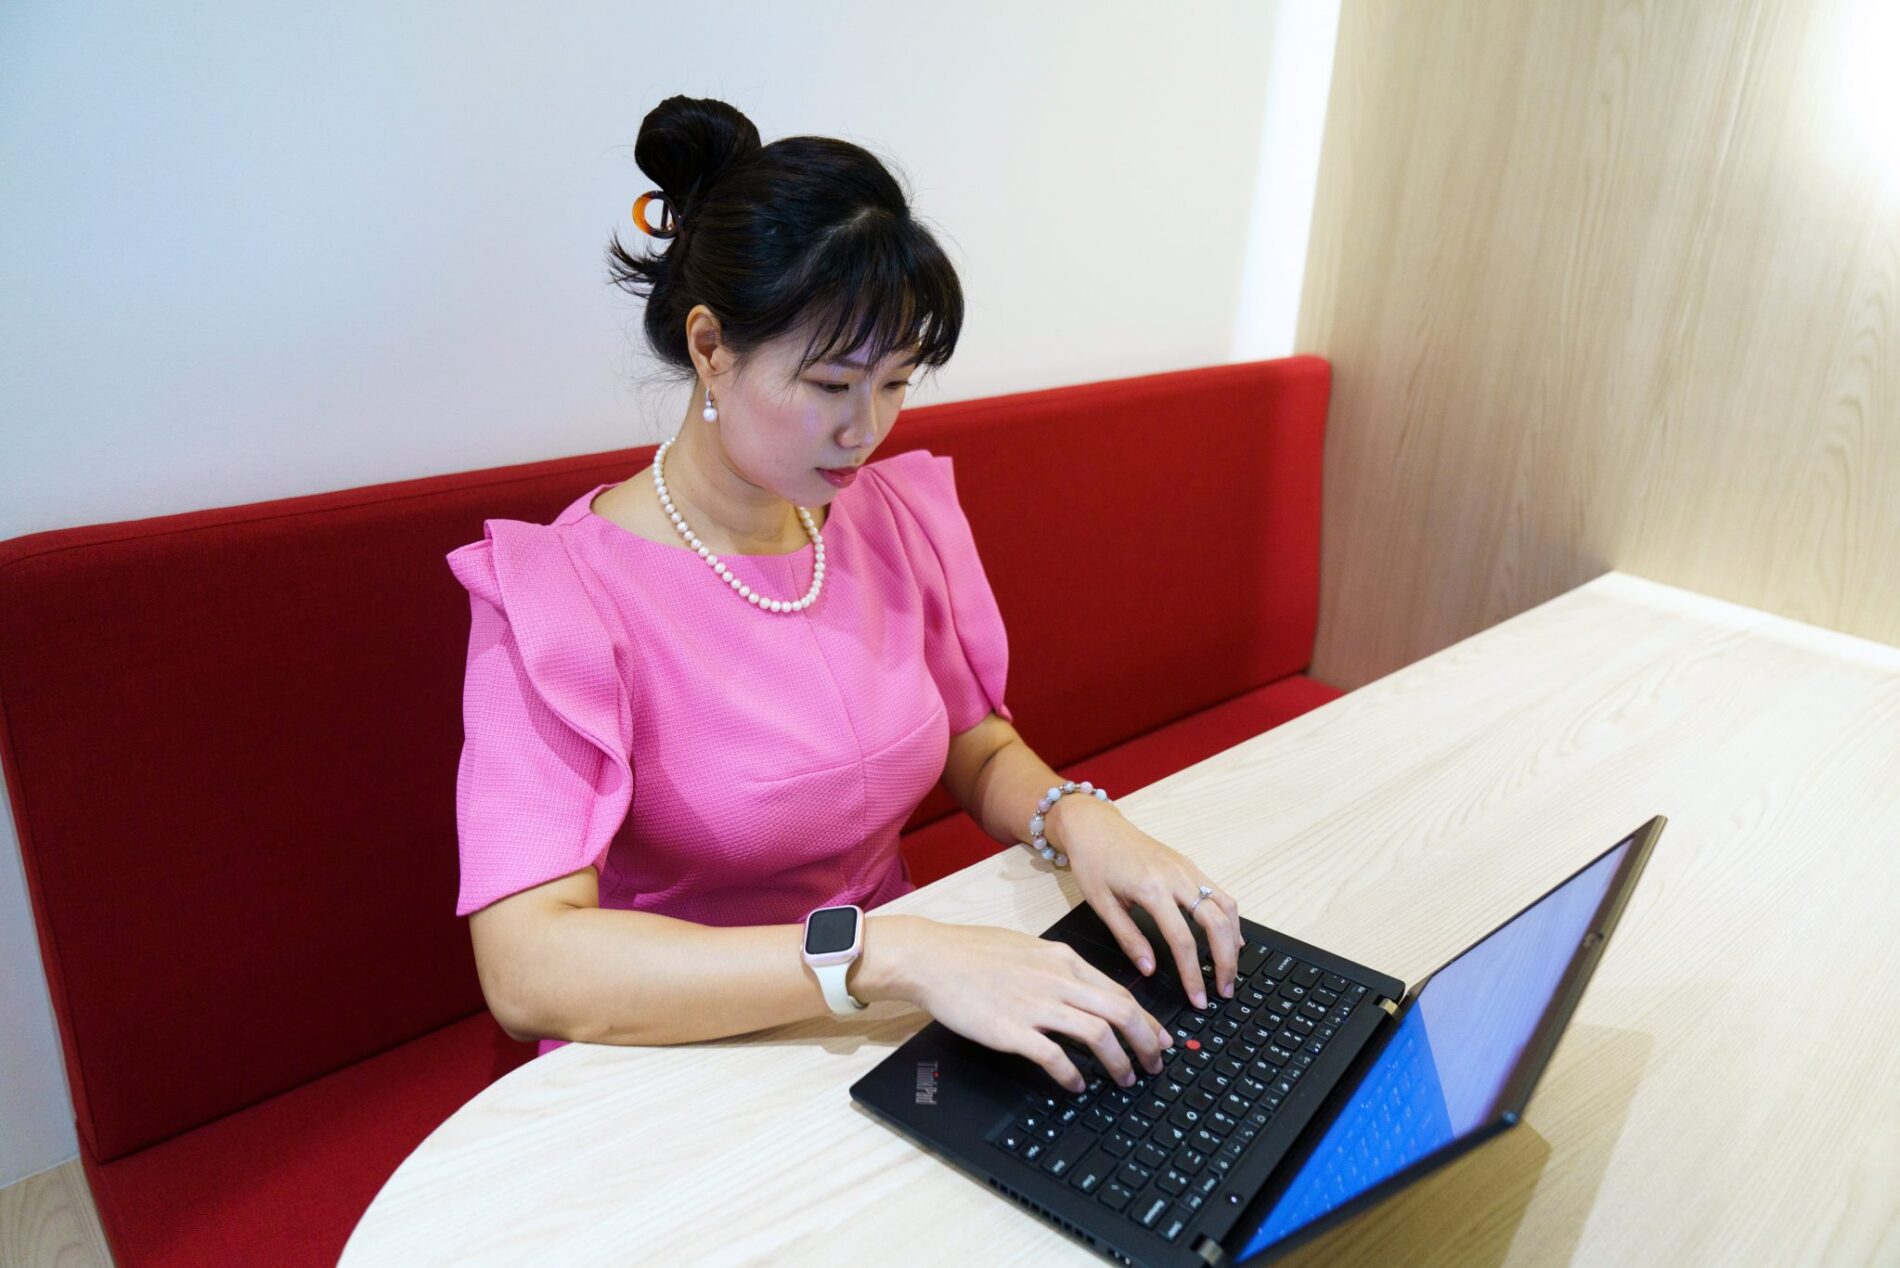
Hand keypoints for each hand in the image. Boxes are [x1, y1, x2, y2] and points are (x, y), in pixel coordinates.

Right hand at [890, 917, 1173, 1093]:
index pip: (1119, 991)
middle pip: (1121, 1011)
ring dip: (1119, 1062)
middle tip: (1155, 1065)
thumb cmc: (973, 952)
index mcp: (1063, 959)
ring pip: (1098, 1034)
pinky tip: (1077, 1085)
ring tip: (1124, 1080)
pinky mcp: (1012, 1028)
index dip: (1146, 1019)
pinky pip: (1055, 1056)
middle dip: (1147, 1043)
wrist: (931, 957)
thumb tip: (1085, 990)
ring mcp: (1035, 1004)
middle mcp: (1056, 979)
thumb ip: (1059, 967)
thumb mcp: (1028, 948)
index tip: (1160, 1039)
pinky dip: (1072, 1074)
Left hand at [1052, 797, 1243, 1010]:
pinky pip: (1219, 892)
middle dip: (1226, 961)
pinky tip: (1229, 937)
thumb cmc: (1092, 861)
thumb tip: (1150, 969)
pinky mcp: (1189, 864)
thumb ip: (1128, 938)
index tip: (1198, 999)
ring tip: (1229, 969)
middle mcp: (1176, 876)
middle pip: (1217, 924)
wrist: (1093, 824)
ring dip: (1233, 941)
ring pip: (1226, 906)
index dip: (1193, 975)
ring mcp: (1187, 868)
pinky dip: (1229, 918)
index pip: (1183, 941)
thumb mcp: (1101, 904)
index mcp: (1151, 889)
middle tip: (1224, 990)